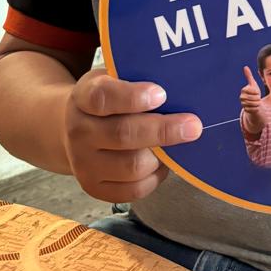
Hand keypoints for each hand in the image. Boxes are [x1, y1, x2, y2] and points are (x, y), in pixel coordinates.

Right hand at [63, 68, 201, 202]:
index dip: (132, 97)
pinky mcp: (94, 188)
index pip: (102, 97)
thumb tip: (182, 88)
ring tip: (175, 144)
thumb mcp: (115, 80)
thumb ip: (139, 80)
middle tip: (193, 126)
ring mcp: (83, 163)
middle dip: (163, 131)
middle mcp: (78, 132)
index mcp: (83, 98)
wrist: (78, 130)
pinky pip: (134, 190)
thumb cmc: (109, 102)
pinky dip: (155, 176)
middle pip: (123, 134)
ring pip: (132, 166)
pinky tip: (161, 162)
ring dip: (161, 156)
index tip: (161, 94)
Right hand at [239, 66, 266, 134]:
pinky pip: (254, 109)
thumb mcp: (253, 83)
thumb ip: (248, 75)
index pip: (253, 91)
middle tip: (257, 98)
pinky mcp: (245, 110)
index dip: (257, 92)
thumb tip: (245, 67)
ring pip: (254, 104)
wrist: (254, 102)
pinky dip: (256, 108)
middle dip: (258, 98)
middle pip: (254, 98)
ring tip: (257, 101)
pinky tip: (255, 106)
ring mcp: (243, 104)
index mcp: (243, 90)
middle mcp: (241, 97)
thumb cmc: (254, 92)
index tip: (256, 92)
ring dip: (258, 103)